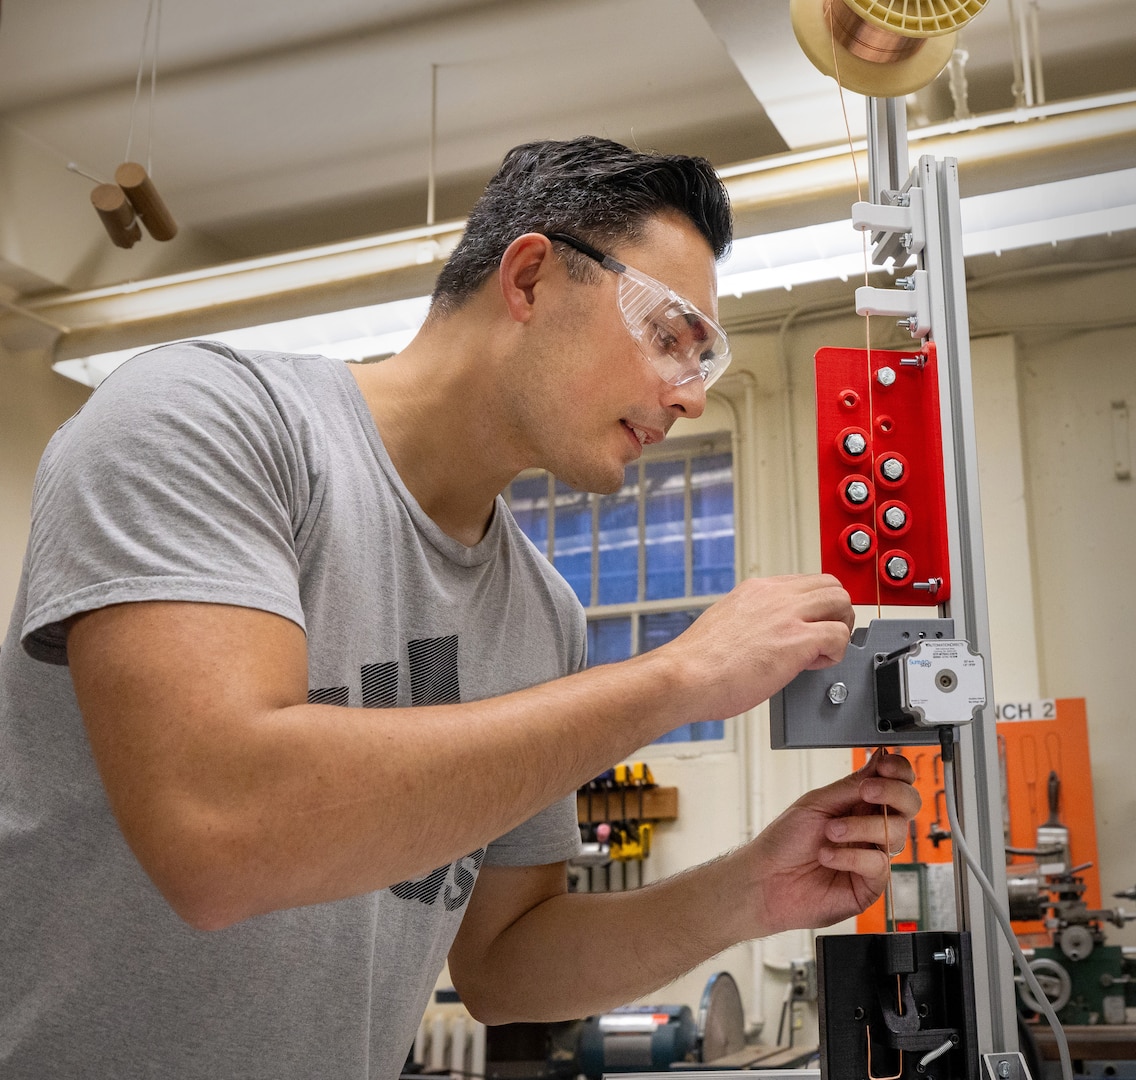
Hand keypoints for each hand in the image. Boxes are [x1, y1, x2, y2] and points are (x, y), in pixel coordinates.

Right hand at [662, 574, 853, 720]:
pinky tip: (812, 666)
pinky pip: (840, 637)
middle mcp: (774, 595)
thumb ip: (751, 619)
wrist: (685, 676)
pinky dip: (835, 654)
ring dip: (840, 628)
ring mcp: (787, 615)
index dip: (813, 606)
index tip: (806, 625)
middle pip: (831, 585)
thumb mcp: (724, 621)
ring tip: (821, 651)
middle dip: (835, 612)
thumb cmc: (697, 661)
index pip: (805, 582)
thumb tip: (764, 632)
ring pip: (842, 602)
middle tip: (823, 637)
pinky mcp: (797, 641)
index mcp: (756, 589)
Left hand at [745, 748, 920, 936]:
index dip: (898, 772)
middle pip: (908, 805)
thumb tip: (879, 760)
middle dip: (892, 793)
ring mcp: (871, 856)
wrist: (765, 880)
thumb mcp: (816, 803)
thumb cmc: (783, 842)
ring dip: (860, 827)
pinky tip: (827, 856)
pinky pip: (879, 865)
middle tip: (867, 792)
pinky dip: (851, 857)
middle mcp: (869, 829)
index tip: (886, 766)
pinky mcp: (870, 885)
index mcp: (857, 805)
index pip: (895, 783)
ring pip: (895, 833)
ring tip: (830, 832)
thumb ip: (851, 786)